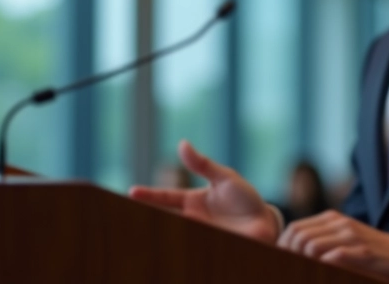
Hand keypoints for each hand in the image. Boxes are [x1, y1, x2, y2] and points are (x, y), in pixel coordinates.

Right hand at [128, 140, 278, 242]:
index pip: (165, 197)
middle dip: (144, 214)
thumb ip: (203, 164)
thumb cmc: (246, 198)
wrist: (265, 222)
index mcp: (192, 200)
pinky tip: (169, 241)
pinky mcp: (207, 245)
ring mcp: (199, 232)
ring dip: (158, 229)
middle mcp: (192, 217)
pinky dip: (177, 245)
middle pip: (163, 216)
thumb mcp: (224, 177)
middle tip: (123, 212)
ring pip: (173, 231)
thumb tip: (182, 143)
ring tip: (138, 229)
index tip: (130, 192)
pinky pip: (188, 245)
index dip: (148, 195)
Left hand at [278, 210, 388, 281]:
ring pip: (313, 246)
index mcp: (331, 218)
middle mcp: (339, 223)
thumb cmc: (367, 250)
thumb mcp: (343, 239)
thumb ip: (321, 240)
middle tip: (287, 271)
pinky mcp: (362, 251)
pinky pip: (334, 257)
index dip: (283, 246)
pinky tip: (320, 275)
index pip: (295, 228)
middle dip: (288, 255)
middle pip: (299, 236)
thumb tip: (292, 254)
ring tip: (302, 274)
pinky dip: (323, 268)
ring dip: (303, 263)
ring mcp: (351, 235)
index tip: (279, 263)